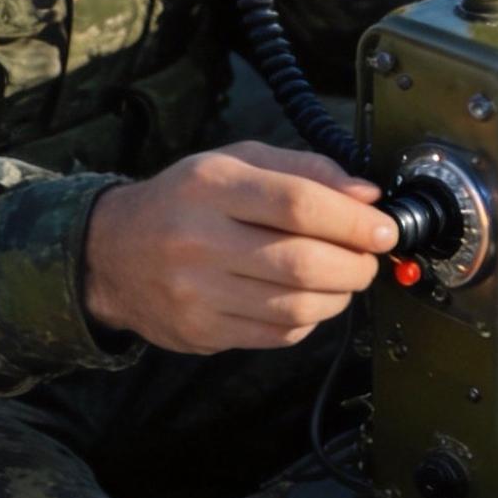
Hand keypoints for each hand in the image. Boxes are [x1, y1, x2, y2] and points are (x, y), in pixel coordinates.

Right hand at [83, 141, 396, 353]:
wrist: (113, 252)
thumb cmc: (186, 200)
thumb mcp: (237, 162)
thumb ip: (306, 170)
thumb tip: (367, 195)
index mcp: (211, 185)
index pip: (297, 203)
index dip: (353, 220)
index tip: (384, 228)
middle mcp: (199, 238)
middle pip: (301, 262)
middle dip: (355, 265)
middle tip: (369, 258)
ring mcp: (197, 292)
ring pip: (295, 307)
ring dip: (338, 296)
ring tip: (343, 278)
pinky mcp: (201, 332)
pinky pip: (277, 335)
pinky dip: (307, 320)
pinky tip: (306, 299)